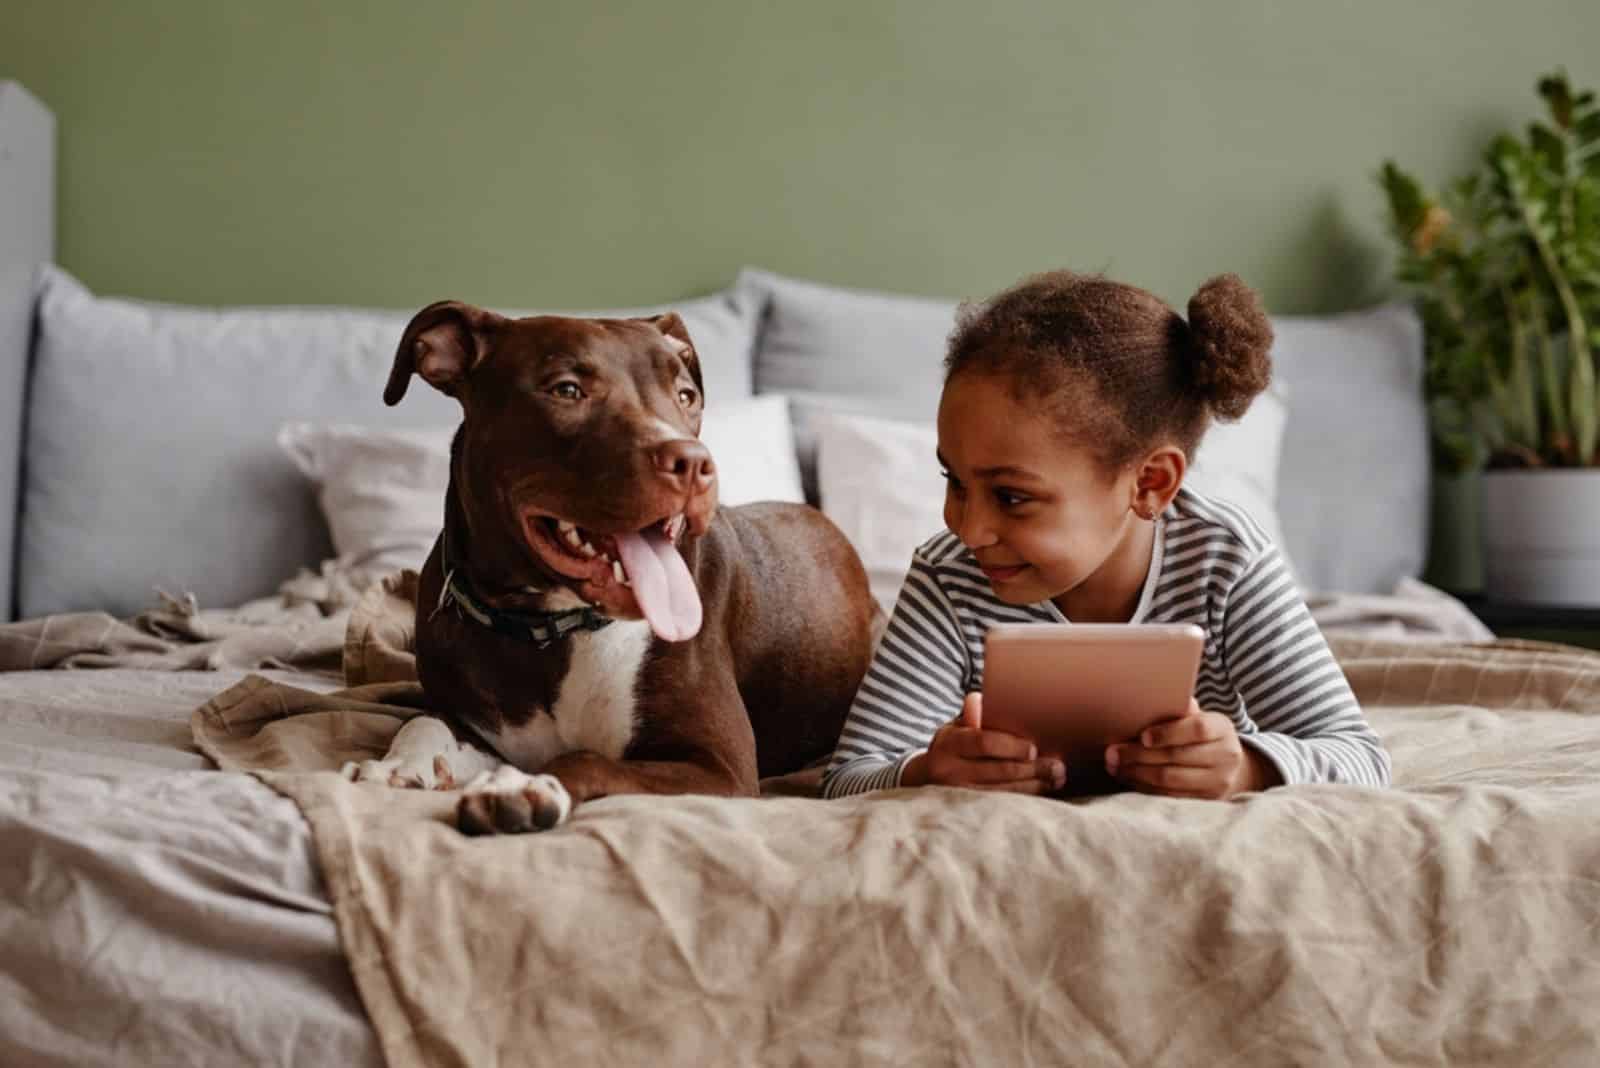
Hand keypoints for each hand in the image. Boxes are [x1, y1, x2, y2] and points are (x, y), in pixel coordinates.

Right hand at [902, 693, 1065, 793]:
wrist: (926, 777)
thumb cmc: (952, 746)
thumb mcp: (955, 727)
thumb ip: (970, 715)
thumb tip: (978, 699)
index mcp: (948, 744)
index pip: (983, 743)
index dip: (1011, 747)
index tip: (1033, 748)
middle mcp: (949, 771)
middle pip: (998, 771)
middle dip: (1032, 769)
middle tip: (1057, 766)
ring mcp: (957, 795)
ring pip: (1003, 792)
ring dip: (1034, 786)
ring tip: (1056, 778)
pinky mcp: (967, 812)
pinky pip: (1001, 805)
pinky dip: (1024, 797)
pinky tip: (1041, 790)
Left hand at [1104, 698, 1280, 799]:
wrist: (1228, 766)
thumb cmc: (1201, 735)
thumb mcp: (1197, 718)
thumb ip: (1179, 710)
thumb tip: (1148, 698)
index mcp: (1222, 729)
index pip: (1197, 729)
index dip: (1167, 733)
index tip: (1142, 736)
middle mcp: (1225, 756)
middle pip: (1177, 756)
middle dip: (1139, 755)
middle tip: (1112, 752)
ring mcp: (1217, 782)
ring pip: (1171, 780)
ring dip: (1137, 773)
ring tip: (1114, 766)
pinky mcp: (1205, 801)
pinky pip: (1169, 796)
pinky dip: (1144, 787)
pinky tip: (1128, 777)